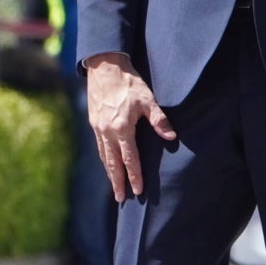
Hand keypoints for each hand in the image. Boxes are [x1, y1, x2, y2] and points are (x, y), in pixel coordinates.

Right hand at [86, 52, 175, 200]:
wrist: (104, 66)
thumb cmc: (129, 82)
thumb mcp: (147, 99)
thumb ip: (158, 120)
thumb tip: (171, 137)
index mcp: (122, 128)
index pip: (130, 159)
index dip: (135, 176)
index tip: (138, 191)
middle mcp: (107, 131)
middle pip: (113, 163)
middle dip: (118, 182)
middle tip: (120, 198)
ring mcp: (98, 127)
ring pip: (104, 155)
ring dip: (109, 172)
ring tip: (114, 185)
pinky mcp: (94, 121)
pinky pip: (99, 145)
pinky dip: (104, 157)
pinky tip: (107, 162)